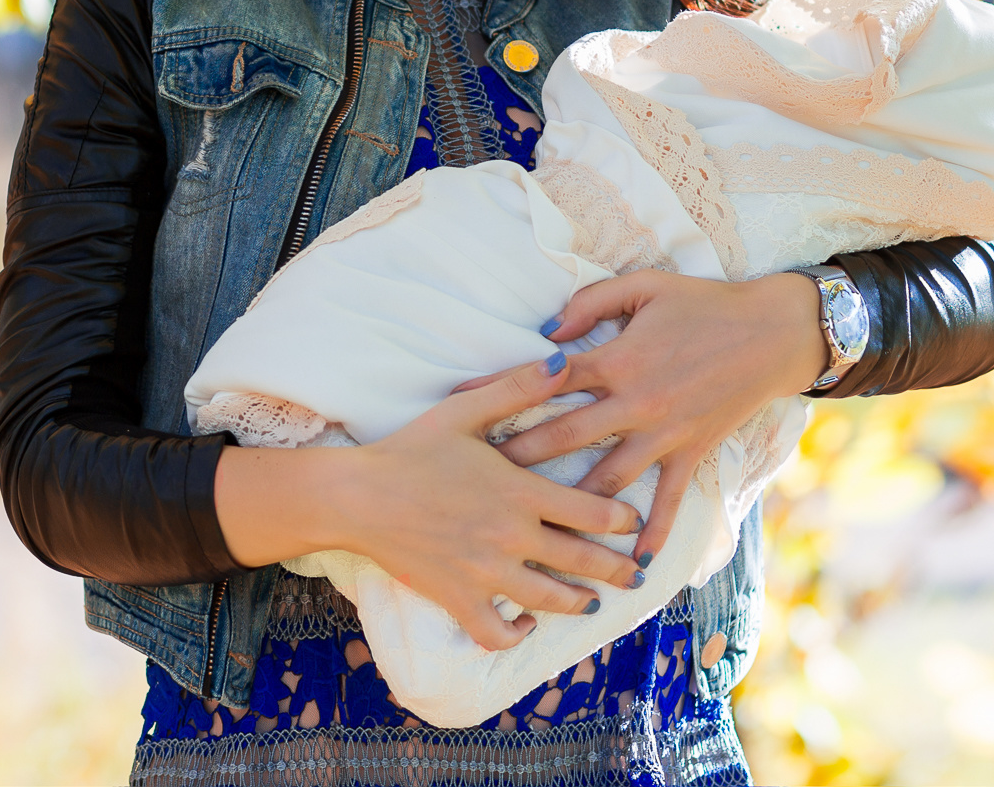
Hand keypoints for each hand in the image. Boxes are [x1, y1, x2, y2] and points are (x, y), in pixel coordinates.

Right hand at [213, 355, 647, 651]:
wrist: (358, 495)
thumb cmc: (411, 448)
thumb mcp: (465, 409)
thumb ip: (518, 388)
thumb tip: (563, 360)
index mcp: (519, 490)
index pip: (592, 511)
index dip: (621, 519)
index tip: (632, 522)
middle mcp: (511, 536)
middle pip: (581, 562)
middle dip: (616, 570)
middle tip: (635, 575)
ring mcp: (486, 572)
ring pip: (549, 600)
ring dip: (578, 604)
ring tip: (591, 604)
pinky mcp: (458, 598)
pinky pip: (497, 632)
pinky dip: (517, 633)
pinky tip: (525, 623)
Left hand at [486, 272, 825, 562]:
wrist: (771, 331)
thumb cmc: (704, 303)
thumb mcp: (645, 285)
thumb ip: (590, 302)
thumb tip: (546, 329)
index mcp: (618, 358)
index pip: (546, 381)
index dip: (500, 392)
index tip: (459, 409)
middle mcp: (636, 402)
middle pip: (565, 438)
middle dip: (519, 460)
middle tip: (477, 483)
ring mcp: (664, 434)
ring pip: (608, 479)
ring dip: (572, 507)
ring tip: (535, 531)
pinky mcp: (692, 453)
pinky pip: (668, 500)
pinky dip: (651, 532)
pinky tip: (632, 563)